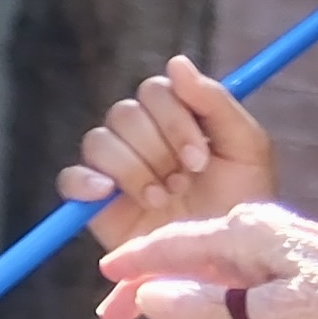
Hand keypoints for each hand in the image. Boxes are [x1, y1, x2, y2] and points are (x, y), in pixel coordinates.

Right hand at [63, 54, 280, 260]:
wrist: (230, 257)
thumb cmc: (243, 200)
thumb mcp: (246, 147)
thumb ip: (215, 101)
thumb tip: (177, 61)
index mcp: (176, 118)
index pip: (154, 90)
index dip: (175, 120)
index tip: (202, 158)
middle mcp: (142, 138)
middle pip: (125, 113)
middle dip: (159, 149)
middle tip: (185, 182)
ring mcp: (116, 168)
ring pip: (100, 141)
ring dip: (135, 170)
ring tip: (163, 199)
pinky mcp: (95, 202)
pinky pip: (70, 177)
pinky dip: (85, 181)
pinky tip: (107, 193)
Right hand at [94, 203, 317, 318]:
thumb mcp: (267, 313)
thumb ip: (205, 307)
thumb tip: (150, 297)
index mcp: (243, 236)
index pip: (171, 246)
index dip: (135, 264)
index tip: (103, 277)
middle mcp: (258, 242)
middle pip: (193, 273)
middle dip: (159, 304)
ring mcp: (283, 264)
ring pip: (230, 305)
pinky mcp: (307, 287)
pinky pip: (262, 315)